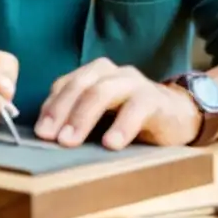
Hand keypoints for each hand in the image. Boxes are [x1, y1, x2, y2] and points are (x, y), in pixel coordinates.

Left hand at [33, 58, 201, 149]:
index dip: (50, 107)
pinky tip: (110, 144)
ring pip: (103, 92)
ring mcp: (133, 83)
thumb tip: (46, 137)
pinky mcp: (154, 99)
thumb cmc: (130, 118)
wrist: (178, 116)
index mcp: (93, 74)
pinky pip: (136, 108)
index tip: (39, 133)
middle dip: (61, 111)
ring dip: (83, 117)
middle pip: (80, 85)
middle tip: (49, 137)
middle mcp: (111, 73)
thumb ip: (77, 118)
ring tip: (70, 141)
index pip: (65, 85)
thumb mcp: (100, 117)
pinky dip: (121, 126)